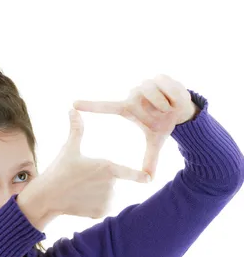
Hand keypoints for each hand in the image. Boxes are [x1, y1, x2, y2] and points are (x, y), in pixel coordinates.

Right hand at [19, 109, 150, 220]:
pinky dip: (94, 205)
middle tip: (80, 181)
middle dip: (100, 181)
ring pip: (108, 195)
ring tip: (80, 191)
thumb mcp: (69, 149)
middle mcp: (111, 185)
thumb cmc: (59, 171)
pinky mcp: (101, 212)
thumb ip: (76, 130)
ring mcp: (107, 200)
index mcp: (107, 168)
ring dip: (98, 194)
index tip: (149, 178)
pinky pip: (103, 207)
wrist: (47, 197)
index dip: (141, 176)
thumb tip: (72, 110)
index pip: (131, 173)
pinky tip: (80, 201)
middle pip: (112, 182)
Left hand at [73, 74, 198, 178]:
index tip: (73, 104)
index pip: (106, 107)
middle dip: (153, 108)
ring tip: (168, 108)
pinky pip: (164, 86)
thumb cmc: (163, 124)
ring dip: (163, 103)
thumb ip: (150, 159)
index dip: (90, 106)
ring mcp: (145, 85)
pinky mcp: (158, 77)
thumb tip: (149, 179)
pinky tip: (174, 100)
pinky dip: (172, 95)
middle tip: (162, 114)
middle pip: (137, 97)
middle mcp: (133, 95)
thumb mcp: (156, 142)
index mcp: (128, 109)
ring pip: (151, 91)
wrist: (182, 112)